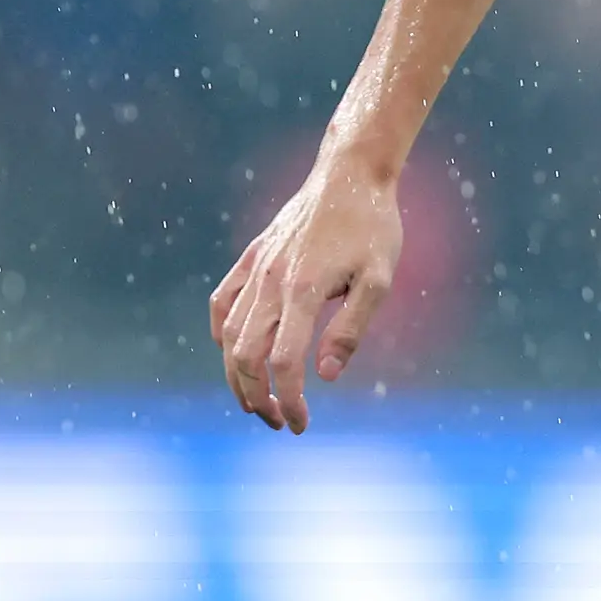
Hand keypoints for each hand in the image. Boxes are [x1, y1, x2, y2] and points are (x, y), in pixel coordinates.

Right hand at [209, 157, 401, 433]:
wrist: (349, 175)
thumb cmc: (372, 227)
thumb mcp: (379, 280)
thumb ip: (351, 328)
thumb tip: (327, 375)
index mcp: (303, 290)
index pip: (283, 362)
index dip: (290, 400)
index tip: (302, 424)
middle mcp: (271, 281)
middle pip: (246, 356)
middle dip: (257, 398)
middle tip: (280, 422)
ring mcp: (256, 269)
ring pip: (228, 336)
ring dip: (238, 376)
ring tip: (258, 402)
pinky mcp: (251, 257)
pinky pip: (221, 303)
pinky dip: (222, 335)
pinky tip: (234, 353)